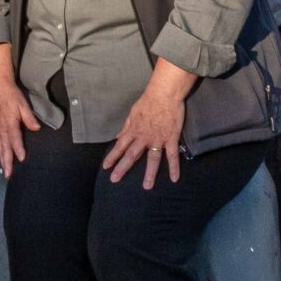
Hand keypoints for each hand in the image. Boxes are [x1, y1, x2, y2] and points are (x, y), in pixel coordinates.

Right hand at [0, 43, 40, 177]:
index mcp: (9, 122)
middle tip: (8, 175)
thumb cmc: (11, 94)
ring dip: (2, 159)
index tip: (21, 159)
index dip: (18, 149)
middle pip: (4, 147)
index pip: (14, 139)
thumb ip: (29, 117)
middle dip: (6, 161)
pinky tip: (1, 156)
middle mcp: (1, 127)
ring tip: (5, 171)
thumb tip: (36, 128)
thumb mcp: (22, 103)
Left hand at [102, 60, 195, 188]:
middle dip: (122, 168)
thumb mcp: (132, 113)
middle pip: (131, 155)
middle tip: (115, 180)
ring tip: (147, 186)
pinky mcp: (171, 138)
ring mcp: (157, 139)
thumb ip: (126, 127)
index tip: (105, 166)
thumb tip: (118, 136)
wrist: (164, 94)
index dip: (112, 157)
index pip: (120, 146)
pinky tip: (175, 178)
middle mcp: (143, 137)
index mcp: (133, 130)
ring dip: (149, 174)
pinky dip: (174, 167)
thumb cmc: (148, 101)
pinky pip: (172, 155)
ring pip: (152, 159)